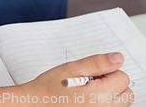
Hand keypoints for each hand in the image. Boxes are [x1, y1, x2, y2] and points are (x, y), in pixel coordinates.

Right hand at [18, 52, 132, 105]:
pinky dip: (103, 104)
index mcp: (99, 95)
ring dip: (110, 96)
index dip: (108, 70)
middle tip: (91, 81)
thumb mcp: (72, 68)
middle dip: (113, 84)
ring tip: (88, 92)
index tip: (92, 72)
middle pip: (126, 94)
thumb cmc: (50, 88)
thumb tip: (118, 58)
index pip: (123, 77)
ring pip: (120, 104)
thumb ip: (98, 63)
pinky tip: (86, 101)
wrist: (35, 106)